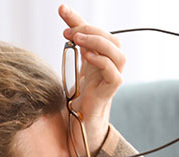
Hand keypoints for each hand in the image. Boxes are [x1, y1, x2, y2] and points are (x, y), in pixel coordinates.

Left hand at [59, 4, 125, 156]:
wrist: (81, 123)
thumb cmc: (78, 97)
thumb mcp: (73, 67)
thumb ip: (72, 47)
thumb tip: (65, 23)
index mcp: (100, 56)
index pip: (94, 31)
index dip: (79, 19)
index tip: (62, 9)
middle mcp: (110, 64)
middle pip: (110, 38)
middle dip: (89, 30)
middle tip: (68, 31)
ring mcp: (112, 76)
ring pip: (116, 52)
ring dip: (97, 42)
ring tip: (77, 39)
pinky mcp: (111, 89)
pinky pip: (113, 72)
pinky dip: (102, 61)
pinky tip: (88, 57)